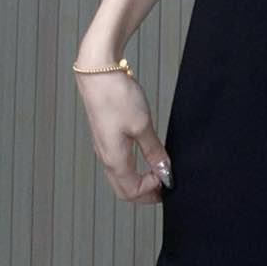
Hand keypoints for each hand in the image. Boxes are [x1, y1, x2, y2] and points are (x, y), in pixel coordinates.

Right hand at [74, 65, 170, 205]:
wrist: (97, 72)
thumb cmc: (117, 96)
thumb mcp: (142, 125)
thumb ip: (154, 151)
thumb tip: (165, 171)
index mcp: (114, 159)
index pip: (131, 192)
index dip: (151, 191)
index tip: (169, 180)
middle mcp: (105, 157)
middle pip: (123, 189)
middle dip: (144, 193)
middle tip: (164, 187)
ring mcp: (103, 147)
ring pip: (119, 177)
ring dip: (138, 181)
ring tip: (157, 173)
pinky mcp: (105, 136)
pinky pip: (117, 163)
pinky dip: (132, 168)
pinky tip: (144, 158)